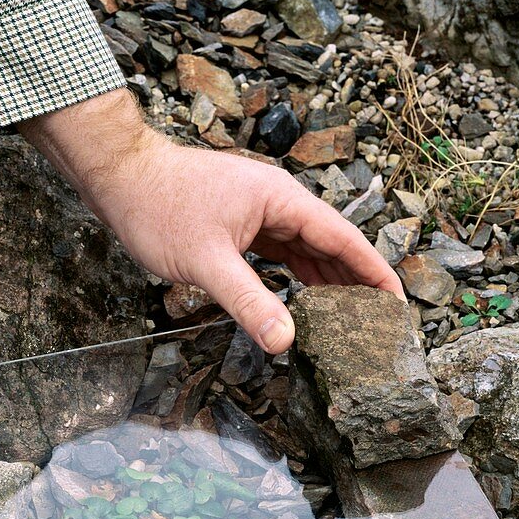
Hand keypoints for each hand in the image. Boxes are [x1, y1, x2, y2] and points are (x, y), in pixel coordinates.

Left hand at [20, 89, 403, 352]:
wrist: (121, 177)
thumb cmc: (159, 210)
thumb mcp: (207, 263)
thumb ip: (249, 301)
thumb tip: (285, 340)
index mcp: (282, 200)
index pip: (344, 239)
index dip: (374, 273)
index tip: (397, 304)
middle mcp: (278, 202)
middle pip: (331, 246)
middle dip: (356, 283)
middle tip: (379, 323)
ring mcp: (260, 212)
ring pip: (306, 250)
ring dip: (327, 281)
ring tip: (350, 319)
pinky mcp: (241, 223)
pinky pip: (282, 252)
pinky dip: (296, 276)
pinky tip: (304, 300)